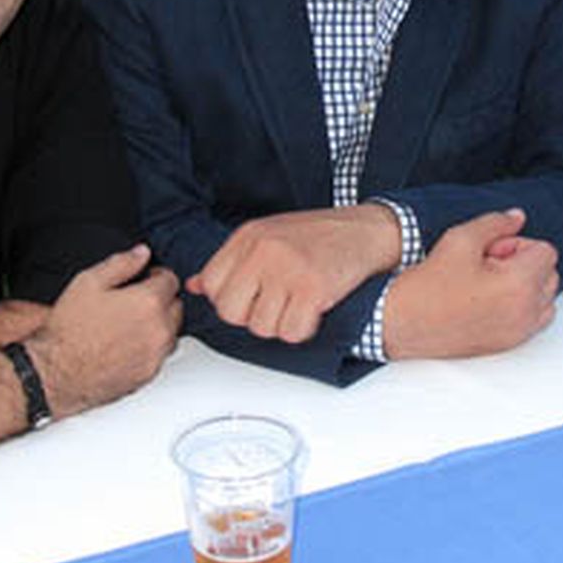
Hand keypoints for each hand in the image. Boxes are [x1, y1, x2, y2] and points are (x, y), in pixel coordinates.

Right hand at [31, 245, 181, 415]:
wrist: (57, 372)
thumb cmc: (69, 329)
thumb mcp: (89, 282)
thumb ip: (122, 263)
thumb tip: (141, 253)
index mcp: (148, 302)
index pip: (171, 280)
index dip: (157, 275)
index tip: (146, 278)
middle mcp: (159, 329)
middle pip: (176, 306)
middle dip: (160, 299)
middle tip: (135, 301)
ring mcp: (156, 354)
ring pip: (171, 331)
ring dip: (158, 324)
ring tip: (129, 323)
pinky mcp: (149, 374)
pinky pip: (160, 354)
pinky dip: (151, 347)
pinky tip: (127, 344)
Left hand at [187, 205, 402, 343]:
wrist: (368, 230)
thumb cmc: (321, 235)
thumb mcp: (268, 237)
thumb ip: (232, 262)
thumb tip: (194, 285)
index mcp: (248, 236)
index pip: (211, 286)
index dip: (232, 299)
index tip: (253, 296)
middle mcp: (263, 250)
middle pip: (231, 312)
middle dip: (253, 316)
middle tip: (278, 304)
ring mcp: (287, 269)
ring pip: (261, 327)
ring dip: (281, 324)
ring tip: (299, 302)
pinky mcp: (313, 289)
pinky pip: (292, 332)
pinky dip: (304, 329)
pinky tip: (314, 309)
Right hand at [383, 209, 559, 359]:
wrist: (402, 323)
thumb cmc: (429, 284)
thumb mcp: (461, 239)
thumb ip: (497, 223)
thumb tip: (517, 217)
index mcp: (520, 284)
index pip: (547, 252)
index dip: (518, 244)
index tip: (492, 251)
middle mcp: (526, 312)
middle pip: (550, 274)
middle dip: (525, 265)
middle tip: (488, 266)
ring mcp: (518, 332)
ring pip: (545, 299)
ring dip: (525, 287)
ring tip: (489, 285)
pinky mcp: (508, 345)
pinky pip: (533, 320)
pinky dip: (520, 307)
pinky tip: (487, 301)